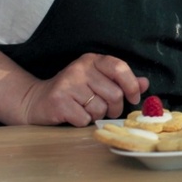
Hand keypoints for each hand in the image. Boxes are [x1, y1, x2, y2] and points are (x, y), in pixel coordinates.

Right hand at [18, 53, 147, 125]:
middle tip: (108, 110)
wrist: (37, 100)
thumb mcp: (98, 80)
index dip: (131, 86)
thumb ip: (122, 81)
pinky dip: (83, 122)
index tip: (134, 98)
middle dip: (115, 107)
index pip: (120, 68)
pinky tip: (74, 114)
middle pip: (114, 94)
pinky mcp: (58, 101)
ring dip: (98, 115)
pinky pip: (84, 119)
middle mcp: (80, 69)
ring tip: (88, 110)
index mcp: (93, 60)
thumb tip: (144, 83)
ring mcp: (68, 84)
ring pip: (100, 108)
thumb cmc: (74, 91)